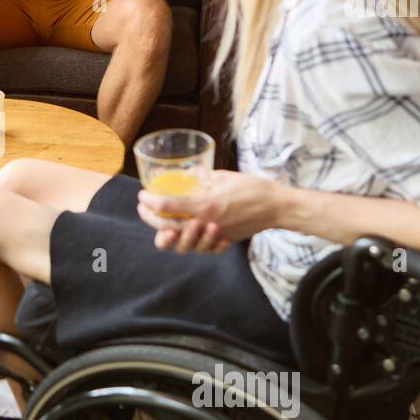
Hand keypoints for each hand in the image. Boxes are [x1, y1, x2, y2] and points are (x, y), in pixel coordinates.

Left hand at [136, 170, 281, 253]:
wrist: (276, 207)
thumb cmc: (252, 188)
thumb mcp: (223, 176)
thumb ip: (202, 177)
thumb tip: (188, 172)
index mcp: (205, 205)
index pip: (167, 206)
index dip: (150, 201)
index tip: (143, 195)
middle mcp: (206, 223)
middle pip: (167, 228)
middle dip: (150, 219)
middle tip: (144, 208)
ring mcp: (214, 235)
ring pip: (181, 243)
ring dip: (166, 234)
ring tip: (160, 222)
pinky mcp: (222, 241)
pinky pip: (200, 247)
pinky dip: (189, 242)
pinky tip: (182, 232)